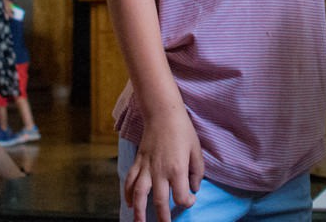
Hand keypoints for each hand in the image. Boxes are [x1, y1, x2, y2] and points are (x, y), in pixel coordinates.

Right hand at [124, 102, 203, 221]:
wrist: (163, 114)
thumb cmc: (183, 131)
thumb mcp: (196, 150)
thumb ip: (197, 171)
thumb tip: (194, 188)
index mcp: (177, 169)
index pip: (180, 196)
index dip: (186, 202)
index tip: (190, 200)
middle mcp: (160, 171)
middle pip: (159, 201)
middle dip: (162, 217)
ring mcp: (147, 167)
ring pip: (139, 195)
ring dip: (139, 212)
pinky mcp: (138, 162)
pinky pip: (130, 181)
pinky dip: (128, 194)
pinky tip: (130, 204)